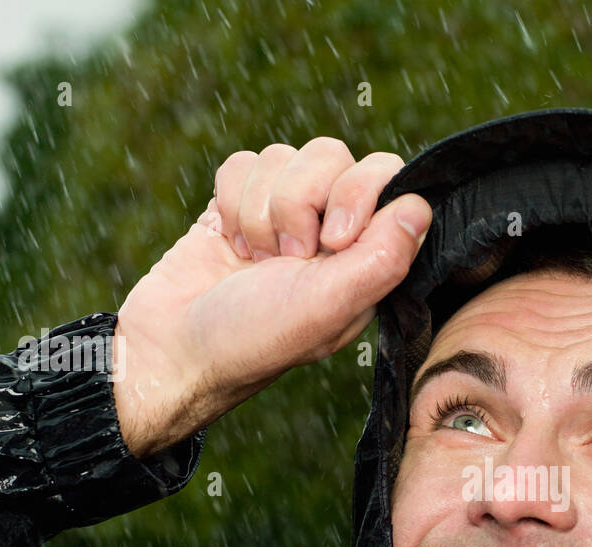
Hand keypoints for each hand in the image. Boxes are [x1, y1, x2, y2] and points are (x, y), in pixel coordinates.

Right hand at [114, 139, 431, 456]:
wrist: (169, 347)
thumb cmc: (253, 339)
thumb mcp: (325, 307)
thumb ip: (381, 259)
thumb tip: (422, 206)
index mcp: (367, 258)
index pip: (387, 178)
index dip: (355, 193)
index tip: (330, 241)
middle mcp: (332, 231)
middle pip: (331, 155)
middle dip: (297, 201)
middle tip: (287, 256)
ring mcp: (285, 214)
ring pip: (282, 155)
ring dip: (258, 210)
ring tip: (254, 258)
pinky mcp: (240, 203)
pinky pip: (242, 163)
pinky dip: (229, 203)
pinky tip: (229, 243)